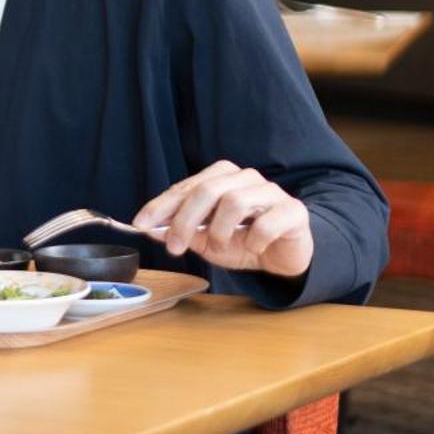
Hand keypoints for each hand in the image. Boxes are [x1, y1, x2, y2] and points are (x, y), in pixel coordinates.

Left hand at [134, 160, 313, 277]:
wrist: (284, 256)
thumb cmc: (243, 242)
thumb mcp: (206, 241)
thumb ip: (182, 232)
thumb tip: (151, 229)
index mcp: (221, 177)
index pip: (185, 187)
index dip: (160, 206)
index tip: (140, 224)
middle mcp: (245, 178)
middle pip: (207, 191)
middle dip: (184, 221)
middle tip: (174, 248)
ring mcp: (271, 191)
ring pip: (234, 202)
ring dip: (220, 232)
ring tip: (220, 248)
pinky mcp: (293, 210)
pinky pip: (266, 223)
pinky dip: (253, 240)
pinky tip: (254, 247)